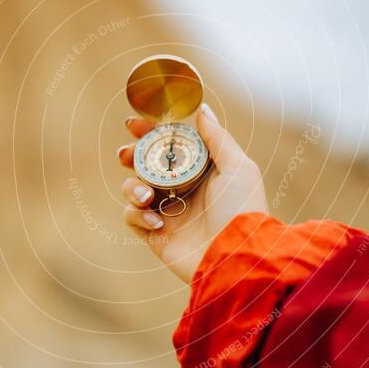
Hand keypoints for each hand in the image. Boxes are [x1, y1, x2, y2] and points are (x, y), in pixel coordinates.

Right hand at [118, 103, 267, 283]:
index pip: (169, 145)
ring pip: (133, 189)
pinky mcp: (156, 235)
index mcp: (201, 171)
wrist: (235, 257)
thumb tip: (202, 109)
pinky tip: (157, 222)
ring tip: (146, 196)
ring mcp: (168, 212)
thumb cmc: (243, 210)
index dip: (150, 133)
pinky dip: (137, 215)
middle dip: (131, 156)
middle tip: (126, 154)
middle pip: (145, 165)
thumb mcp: (238, 166)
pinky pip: (132, 217)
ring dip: (132, 187)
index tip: (135, 124)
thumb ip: (217, 137)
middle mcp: (182, 189)